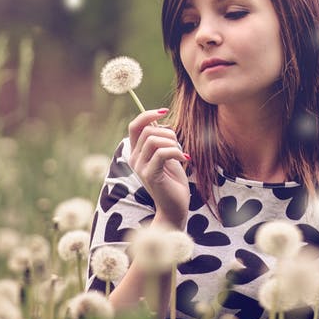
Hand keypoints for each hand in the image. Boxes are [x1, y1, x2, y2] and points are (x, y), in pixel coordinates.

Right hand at [128, 108, 189, 227]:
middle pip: (147, 130)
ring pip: (154, 140)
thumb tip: (158, 119)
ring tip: (181, 154)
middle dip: (168, 132)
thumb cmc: (173, 181)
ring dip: (172, 143)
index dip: (148, 114)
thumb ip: (160, 140)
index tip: (164, 111)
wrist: (175, 207)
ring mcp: (140, 167)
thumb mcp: (167, 156)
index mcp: (136, 152)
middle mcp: (134, 158)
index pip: (134, 126)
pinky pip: (162, 153)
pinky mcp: (150, 175)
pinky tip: (185, 159)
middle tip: (178, 145)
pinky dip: (176, 152)